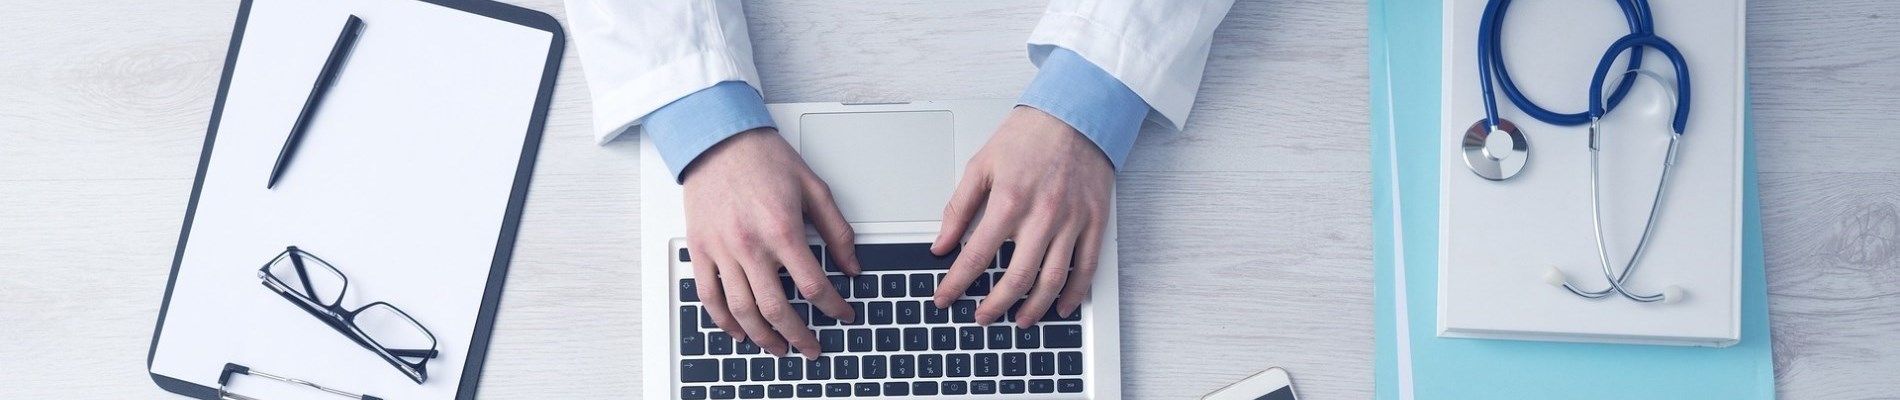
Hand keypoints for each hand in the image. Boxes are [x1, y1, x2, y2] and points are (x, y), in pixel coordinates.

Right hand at [683, 128, 860, 358]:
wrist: (719, 139)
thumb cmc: (764, 158)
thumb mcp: (814, 188)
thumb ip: (837, 230)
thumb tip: (852, 265)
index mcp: (782, 229)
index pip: (814, 285)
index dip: (834, 307)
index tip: (843, 314)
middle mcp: (750, 245)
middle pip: (777, 308)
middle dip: (799, 335)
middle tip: (811, 347)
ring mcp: (722, 250)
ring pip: (742, 310)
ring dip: (763, 337)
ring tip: (778, 347)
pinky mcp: (701, 249)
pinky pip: (709, 296)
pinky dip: (725, 321)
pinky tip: (739, 331)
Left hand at [930, 106, 1112, 326]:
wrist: (1076, 114)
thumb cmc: (1028, 136)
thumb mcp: (981, 165)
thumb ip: (958, 207)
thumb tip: (941, 243)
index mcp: (1009, 201)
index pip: (976, 256)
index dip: (957, 283)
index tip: (945, 298)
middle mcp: (1042, 215)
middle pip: (1017, 277)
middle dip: (995, 305)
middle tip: (982, 317)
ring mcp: (1071, 221)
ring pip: (1053, 279)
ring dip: (1034, 308)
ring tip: (1019, 321)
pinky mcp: (1095, 222)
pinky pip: (1086, 268)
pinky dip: (1074, 293)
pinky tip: (1061, 307)